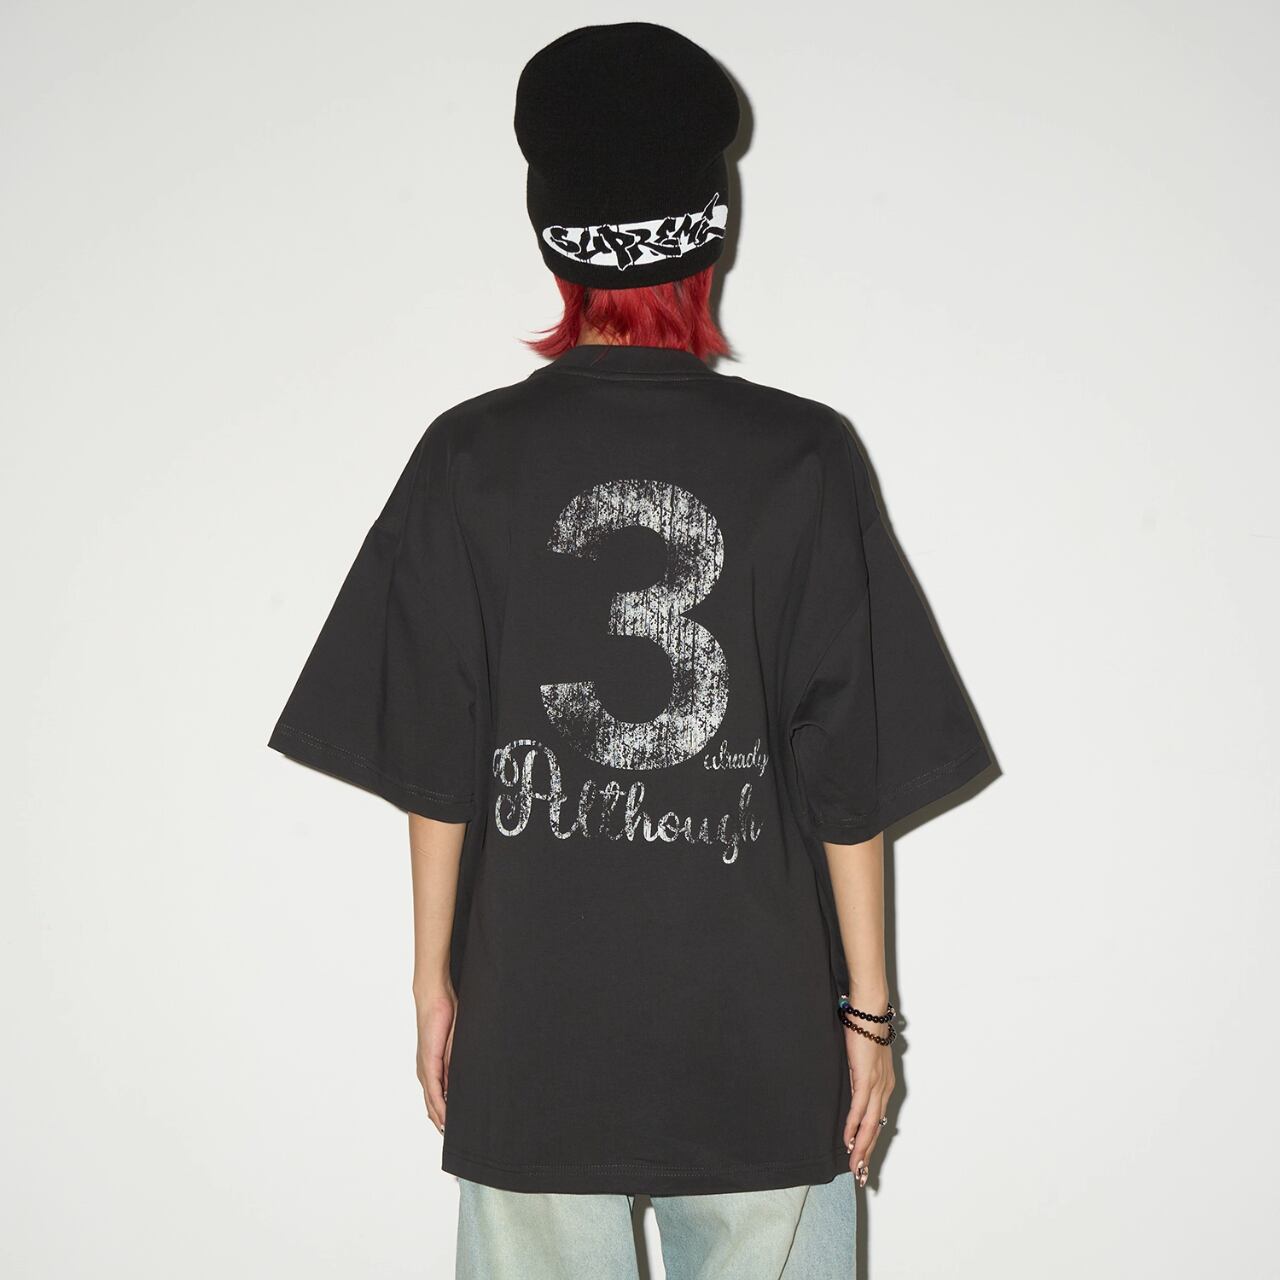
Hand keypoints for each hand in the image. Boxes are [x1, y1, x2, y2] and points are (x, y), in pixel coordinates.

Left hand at [415, 985, 455, 1134]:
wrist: (435, 997)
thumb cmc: (447, 1015)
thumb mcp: (458, 1044)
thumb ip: (459, 1062)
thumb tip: (469, 1078)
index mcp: (432, 1068)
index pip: (436, 1099)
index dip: (445, 1116)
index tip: (456, 1132)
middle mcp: (425, 1073)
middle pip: (432, 1107)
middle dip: (443, 1125)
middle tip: (456, 1141)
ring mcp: (425, 1069)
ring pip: (432, 1103)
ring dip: (441, 1121)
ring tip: (453, 1136)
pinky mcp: (428, 1064)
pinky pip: (433, 1091)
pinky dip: (439, 1107)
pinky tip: (446, 1119)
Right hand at [842, 1009, 895, 1187]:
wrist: (869, 1012)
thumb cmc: (864, 1030)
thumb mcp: (862, 1058)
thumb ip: (859, 1076)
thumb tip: (852, 1090)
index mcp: (884, 1085)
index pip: (877, 1121)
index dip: (871, 1143)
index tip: (864, 1161)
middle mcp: (884, 1089)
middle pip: (876, 1130)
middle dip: (868, 1155)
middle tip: (861, 1177)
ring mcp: (876, 1085)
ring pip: (869, 1125)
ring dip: (861, 1149)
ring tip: (855, 1168)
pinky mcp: (866, 1078)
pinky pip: (860, 1110)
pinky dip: (853, 1127)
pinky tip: (847, 1141)